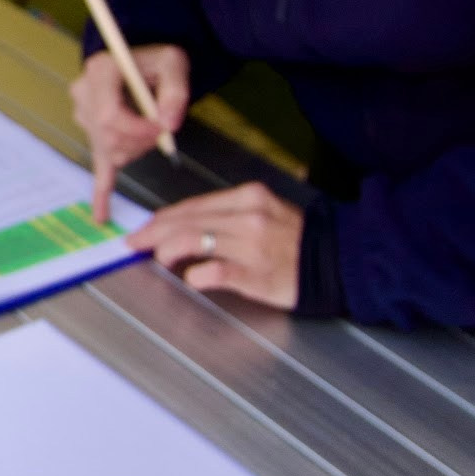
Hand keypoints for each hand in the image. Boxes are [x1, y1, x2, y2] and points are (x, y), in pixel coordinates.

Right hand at [69, 44, 189, 220]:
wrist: (141, 59)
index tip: (163, 128)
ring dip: (137, 149)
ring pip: (110, 150)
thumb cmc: (157, 60)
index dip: (139, 130)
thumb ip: (175, 91)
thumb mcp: (173, 63)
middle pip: (109, 137)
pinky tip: (101, 215)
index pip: (109, 117)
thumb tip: (169, 125)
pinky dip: (100, 192)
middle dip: (141, 142)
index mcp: (99, 72)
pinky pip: (97, 166)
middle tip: (164, 130)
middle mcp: (83, 94)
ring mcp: (84, 116)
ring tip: (152, 130)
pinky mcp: (93, 134)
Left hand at [125, 183, 301, 309]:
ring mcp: (252, 245)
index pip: (192, 205)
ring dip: (168, 251)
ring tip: (161, 260)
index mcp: (247, 197)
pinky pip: (215, 272)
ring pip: (193, 240)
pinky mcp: (257, 274)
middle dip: (154, 233)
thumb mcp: (262, 211)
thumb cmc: (296, 239)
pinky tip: (191, 278)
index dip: (163, 218)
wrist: (338, 261)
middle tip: (136, 244)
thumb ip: (225, 215)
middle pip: (186, 220)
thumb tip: (182, 224)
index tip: (145, 228)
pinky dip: (196, 275)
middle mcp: (248, 216)